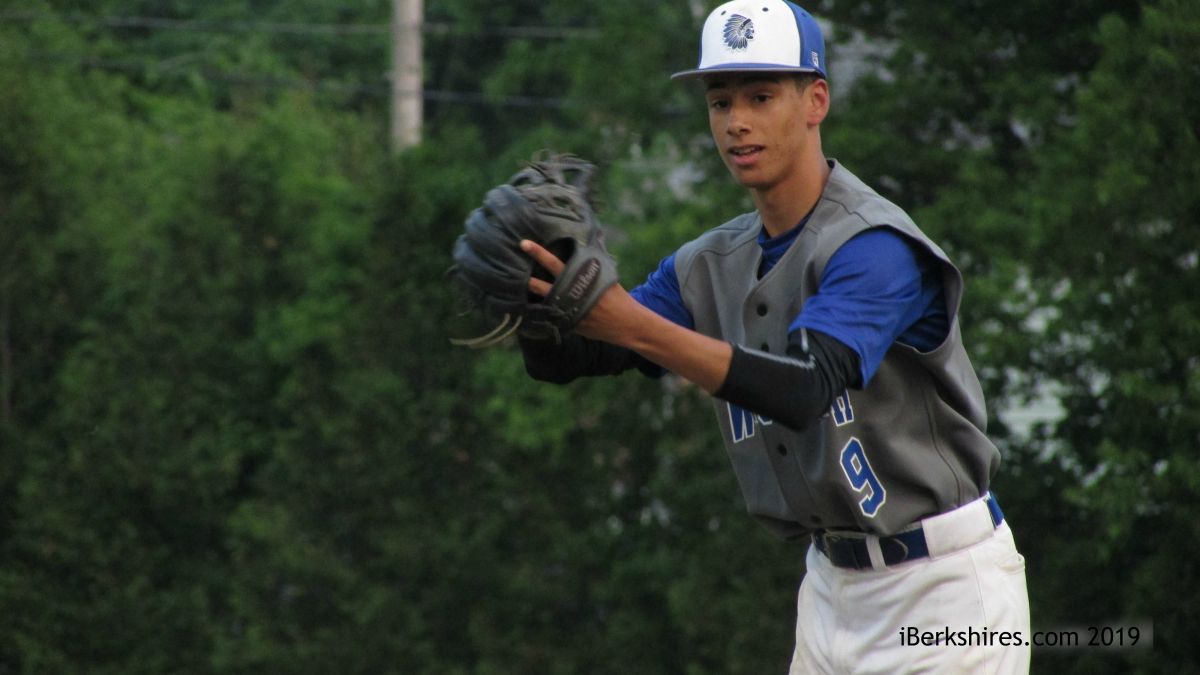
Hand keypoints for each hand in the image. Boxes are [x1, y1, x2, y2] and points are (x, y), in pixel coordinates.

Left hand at [519, 239, 635, 344]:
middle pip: (543, 286)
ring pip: (542, 305)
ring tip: (510, 293)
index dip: (539, 253)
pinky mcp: (568, 326)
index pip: (554, 264)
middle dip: (526, 279)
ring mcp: (568, 313)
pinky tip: (525, 312)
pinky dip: (538, 316)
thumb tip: (592, 238)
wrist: (626, 324)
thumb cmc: (616, 296)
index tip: (524, 243)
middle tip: (508, 269)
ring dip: (527, 299)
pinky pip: (549, 320)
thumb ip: (593, 260)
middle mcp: (571, 296)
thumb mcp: (606, 276)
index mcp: (579, 280)